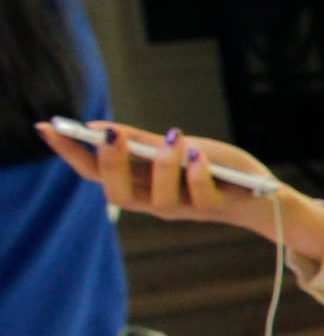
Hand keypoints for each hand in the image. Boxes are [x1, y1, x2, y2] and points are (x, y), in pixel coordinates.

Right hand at [37, 120, 323, 268]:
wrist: (265, 196)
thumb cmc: (215, 169)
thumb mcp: (174, 149)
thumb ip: (140, 143)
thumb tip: (99, 128)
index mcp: (140, 184)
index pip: (93, 173)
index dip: (69, 153)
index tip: (46, 127)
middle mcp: (156, 202)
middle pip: (117, 193)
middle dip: (110, 164)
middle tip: (108, 134)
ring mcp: (186, 209)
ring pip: (159, 199)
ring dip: (162, 166)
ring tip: (172, 137)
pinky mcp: (218, 208)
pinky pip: (202, 197)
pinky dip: (197, 174)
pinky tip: (196, 153)